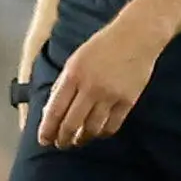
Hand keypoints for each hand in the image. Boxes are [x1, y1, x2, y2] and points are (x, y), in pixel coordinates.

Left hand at [38, 14, 162, 147]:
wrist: (136, 37)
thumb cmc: (103, 46)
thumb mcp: (76, 60)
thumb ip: (63, 84)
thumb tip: (52, 110)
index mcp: (73, 75)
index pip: (55, 110)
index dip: (47, 129)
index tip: (44, 140)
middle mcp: (90, 87)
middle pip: (72, 124)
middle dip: (63, 139)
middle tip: (60, 144)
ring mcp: (110, 96)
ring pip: (92, 129)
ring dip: (82, 139)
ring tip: (78, 140)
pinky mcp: (128, 101)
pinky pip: (112, 126)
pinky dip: (102, 133)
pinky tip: (97, 133)